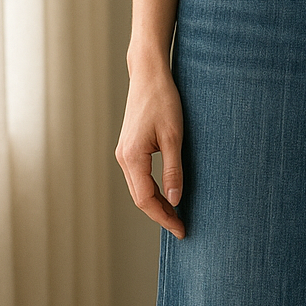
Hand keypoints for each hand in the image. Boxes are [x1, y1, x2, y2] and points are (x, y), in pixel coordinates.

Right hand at [115, 52, 185, 238]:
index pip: (146, 200)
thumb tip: (176, 200)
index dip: (164, 218)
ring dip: (156, 205)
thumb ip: (174, 171)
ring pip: (138, 189)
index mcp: (132, 158)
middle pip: (140, 198)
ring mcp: (124, 153)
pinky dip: (151, 191)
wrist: (148, 75)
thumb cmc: (163, 101)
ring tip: (176, 216)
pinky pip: (138, 178)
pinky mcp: (129, 148)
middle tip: (182, 228)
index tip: (181, 229)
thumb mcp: (174, 137)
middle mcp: (123, 158)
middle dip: (160, 215)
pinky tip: (166, 195)